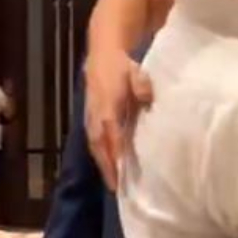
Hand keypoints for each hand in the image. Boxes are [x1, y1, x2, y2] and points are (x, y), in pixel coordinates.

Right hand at [86, 53, 153, 189]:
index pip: (111, 135)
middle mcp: (96, 114)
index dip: (116, 154)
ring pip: (94, 144)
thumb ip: (141, 86)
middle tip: (115, 186)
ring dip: (102, 163)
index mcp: (107, 106)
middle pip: (99, 145)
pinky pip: (94, 138)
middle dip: (106, 166)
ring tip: (111, 181)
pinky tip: (108, 163)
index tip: (122, 171)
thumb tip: (146, 100)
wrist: (104, 51)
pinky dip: (100, 153)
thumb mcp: (136, 71)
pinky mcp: (91, 115)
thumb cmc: (123, 65)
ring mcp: (91, 115)